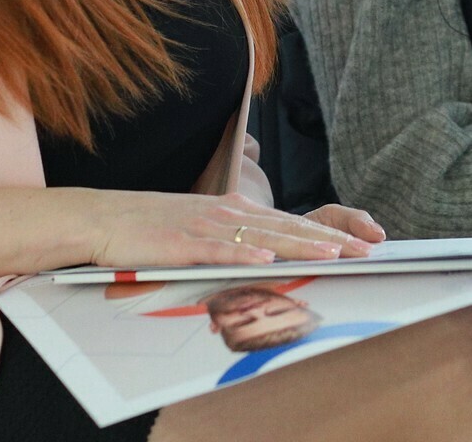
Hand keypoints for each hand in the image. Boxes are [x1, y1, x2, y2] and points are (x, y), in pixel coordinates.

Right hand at [90, 190, 377, 267]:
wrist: (105, 218)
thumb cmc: (153, 228)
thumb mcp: (202, 228)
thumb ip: (235, 240)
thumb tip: (268, 256)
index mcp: (235, 212)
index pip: (292, 223)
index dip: (329, 233)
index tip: (363, 244)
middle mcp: (228, 215)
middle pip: (288, 228)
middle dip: (330, 241)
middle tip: (366, 251)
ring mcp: (207, 227)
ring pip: (263, 237)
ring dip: (300, 245)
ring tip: (333, 253)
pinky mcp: (183, 243)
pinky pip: (219, 250)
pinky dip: (245, 253)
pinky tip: (267, 259)